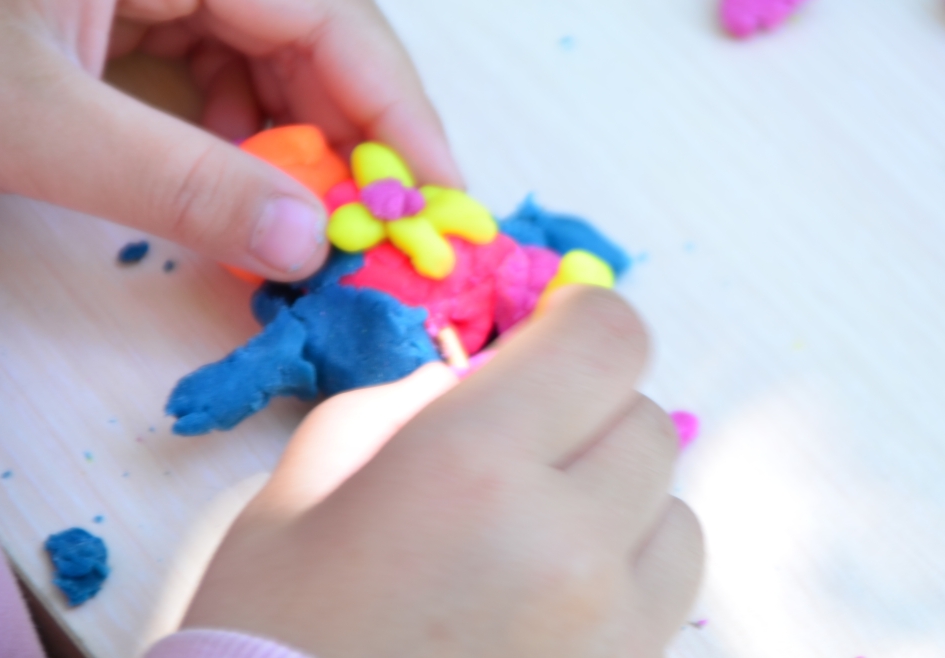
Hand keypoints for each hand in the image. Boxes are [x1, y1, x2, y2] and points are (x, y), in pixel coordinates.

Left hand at [0, 0, 459, 279]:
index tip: (441, 198)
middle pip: (311, 18)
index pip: (326, 4)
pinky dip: (244, 123)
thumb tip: (307, 247)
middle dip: (356, 124)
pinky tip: (243, 177)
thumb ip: (177, 186)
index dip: (397, 105)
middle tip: (388, 223)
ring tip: (319, 215)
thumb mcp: (28, 128)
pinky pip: (217, 54)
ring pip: (270, 38)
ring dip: (302, 130)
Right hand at [182, 288, 704, 656]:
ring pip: (676, 510)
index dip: (581, 320)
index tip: (548, 333)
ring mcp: (613, 629)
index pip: (607, 339)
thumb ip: (394, 410)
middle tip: (522, 441)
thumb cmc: (267, 643)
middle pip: (646, 420)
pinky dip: (629, 572)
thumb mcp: (297, 498)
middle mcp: (567, 543)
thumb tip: (469, 382)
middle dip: (589, 411)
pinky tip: (556, 596)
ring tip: (542, 529)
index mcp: (473, 467)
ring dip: (621, 497)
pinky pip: (668, 594)